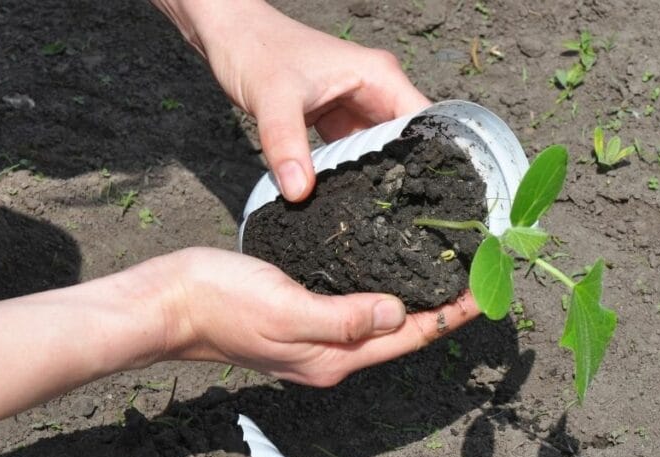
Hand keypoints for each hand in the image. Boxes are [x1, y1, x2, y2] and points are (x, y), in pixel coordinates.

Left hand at [152, 0, 429, 200]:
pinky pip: (354, 155)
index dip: (431, 157)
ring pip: (380, 152)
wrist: (228, 34)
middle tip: (403, 218)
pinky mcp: (339, 121)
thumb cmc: (256, 50)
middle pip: (406, 142)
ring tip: (381, 216)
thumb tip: (299, 193)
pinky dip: (352, 175)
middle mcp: (377, 91)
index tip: (428, 195)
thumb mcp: (273, 98)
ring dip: (378, 179)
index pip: (424, 122)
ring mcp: (358, 107)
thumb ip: (286, 145)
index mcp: (379, 77)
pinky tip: (351, 201)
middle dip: (404, 176)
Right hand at [161, 248, 477, 385]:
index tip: (486, 289)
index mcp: (334, 359)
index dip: (450, 315)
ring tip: (446, 269)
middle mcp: (331, 356)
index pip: (408, 337)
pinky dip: (382, 289)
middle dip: (442, 308)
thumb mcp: (286, 310)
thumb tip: (398, 314)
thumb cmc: (220, 305)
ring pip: (381, 320)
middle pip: (402, 333)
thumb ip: (344, 318)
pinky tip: (390, 268)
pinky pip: (355, 306)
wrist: (168, 303)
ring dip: (415, 297)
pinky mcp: (301, 317)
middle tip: (477, 274)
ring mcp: (316, 339)